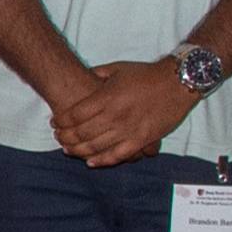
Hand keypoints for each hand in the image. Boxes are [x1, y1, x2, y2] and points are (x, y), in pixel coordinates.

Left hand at [55, 60, 202, 166]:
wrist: (177, 83)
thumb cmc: (146, 75)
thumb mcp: (118, 69)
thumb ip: (98, 74)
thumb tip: (83, 77)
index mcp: (107, 98)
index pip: (75, 114)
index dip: (62, 120)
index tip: (55, 122)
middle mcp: (115, 115)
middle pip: (81, 132)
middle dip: (66, 137)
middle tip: (57, 137)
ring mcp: (128, 130)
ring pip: (96, 146)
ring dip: (78, 150)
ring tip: (68, 150)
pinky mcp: (141, 140)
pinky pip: (118, 155)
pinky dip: (102, 160)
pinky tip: (91, 162)